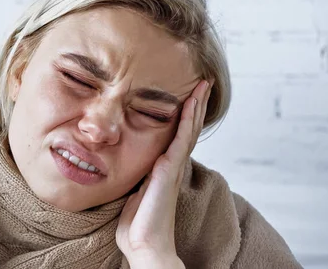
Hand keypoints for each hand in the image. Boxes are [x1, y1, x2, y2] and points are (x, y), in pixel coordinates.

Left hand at [116, 79, 213, 267]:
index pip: (176, 135)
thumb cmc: (138, 224)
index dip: (184, 115)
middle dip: (195, 105)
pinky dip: (187, 120)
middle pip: (187, 128)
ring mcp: (172, 166)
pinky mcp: (168, 170)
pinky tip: (190, 104)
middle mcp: (171, 164)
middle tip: (203, 83)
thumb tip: (125, 162)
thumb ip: (137, 176)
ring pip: (188, 129)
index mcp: (163, 168)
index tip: (188, 95)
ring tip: (203, 85)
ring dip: (195, 106)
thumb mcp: (134, 191)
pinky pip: (180, 139)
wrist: (145, 244)